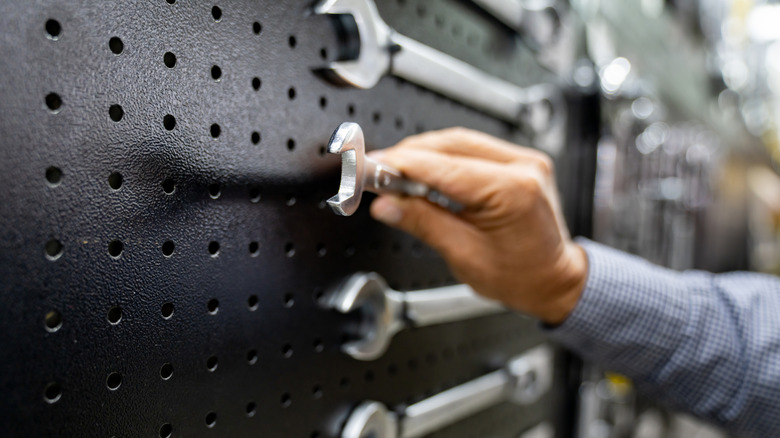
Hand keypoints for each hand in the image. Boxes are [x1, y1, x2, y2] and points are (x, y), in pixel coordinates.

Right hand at [369, 127, 586, 324]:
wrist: (554, 280)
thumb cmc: (521, 277)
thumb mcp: (464, 255)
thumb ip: (423, 223)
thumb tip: (386, 204)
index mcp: (512, 191)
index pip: (443, 168)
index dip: (401, 165)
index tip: (372, 168)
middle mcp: (522, 168)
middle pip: (450, 145)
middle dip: (409, 155)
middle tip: (377, 171)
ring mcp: (523, 161)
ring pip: (459, 141)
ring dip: (424, 154)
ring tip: (396, 174)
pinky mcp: (518, 162)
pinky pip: (473, 148)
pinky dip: (443, 157)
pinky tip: (425, 172)